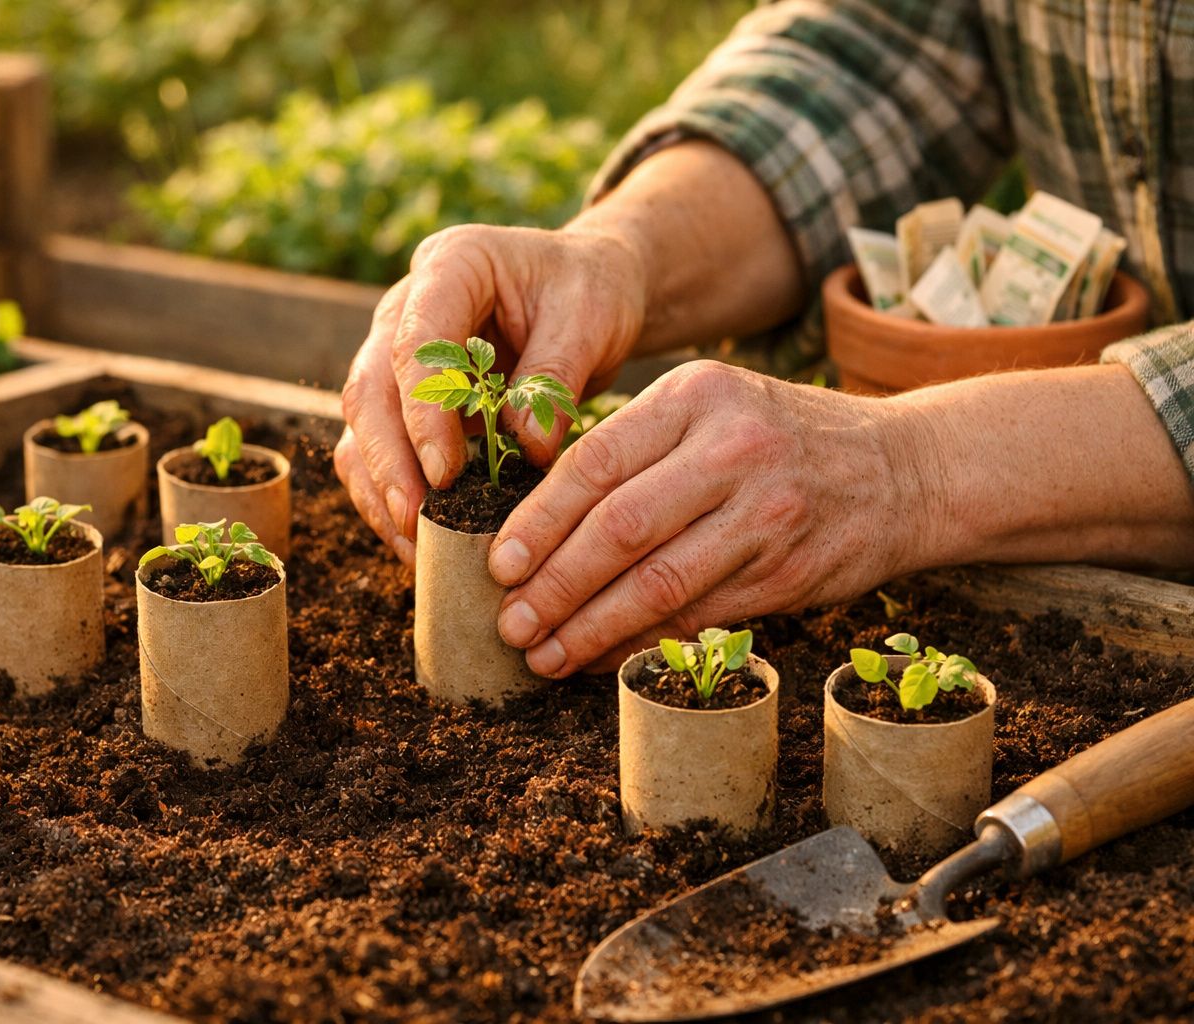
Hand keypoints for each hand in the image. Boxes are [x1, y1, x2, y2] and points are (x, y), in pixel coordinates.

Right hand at [334, 223, 646, 564]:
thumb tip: (525, 450)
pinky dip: (390, 495)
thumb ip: (555, 377)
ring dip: (380, 486)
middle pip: (369, 387)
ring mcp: (395, 355)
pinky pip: (377, 450)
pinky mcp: (403, 399)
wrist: (584, 289)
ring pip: (362, 425)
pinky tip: (419, 539)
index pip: (414, 343)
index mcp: (450, 266)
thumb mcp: (590, 317)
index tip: (446, 474)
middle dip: (388, 461)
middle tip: (415, 520)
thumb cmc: (588, 291)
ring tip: (413, 544)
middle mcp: (405, 309)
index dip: (423, 412)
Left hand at [487, 361, 919, 675]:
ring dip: (590, 629)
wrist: (906, 468)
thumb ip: (635, 448)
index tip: (499, 565)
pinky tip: (602, 657)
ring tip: (545, 654)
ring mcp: (767, 514)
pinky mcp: (788, 572)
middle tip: (510, 623)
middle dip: (554, 586)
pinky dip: (642, 643)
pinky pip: (698, 616)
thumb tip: (537, 522)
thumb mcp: (709, 407)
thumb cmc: (777, 437)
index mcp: (695, 396)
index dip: (539, 521)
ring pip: (658, 584)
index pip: (594, 462)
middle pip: (619, 529)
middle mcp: (732, 449)